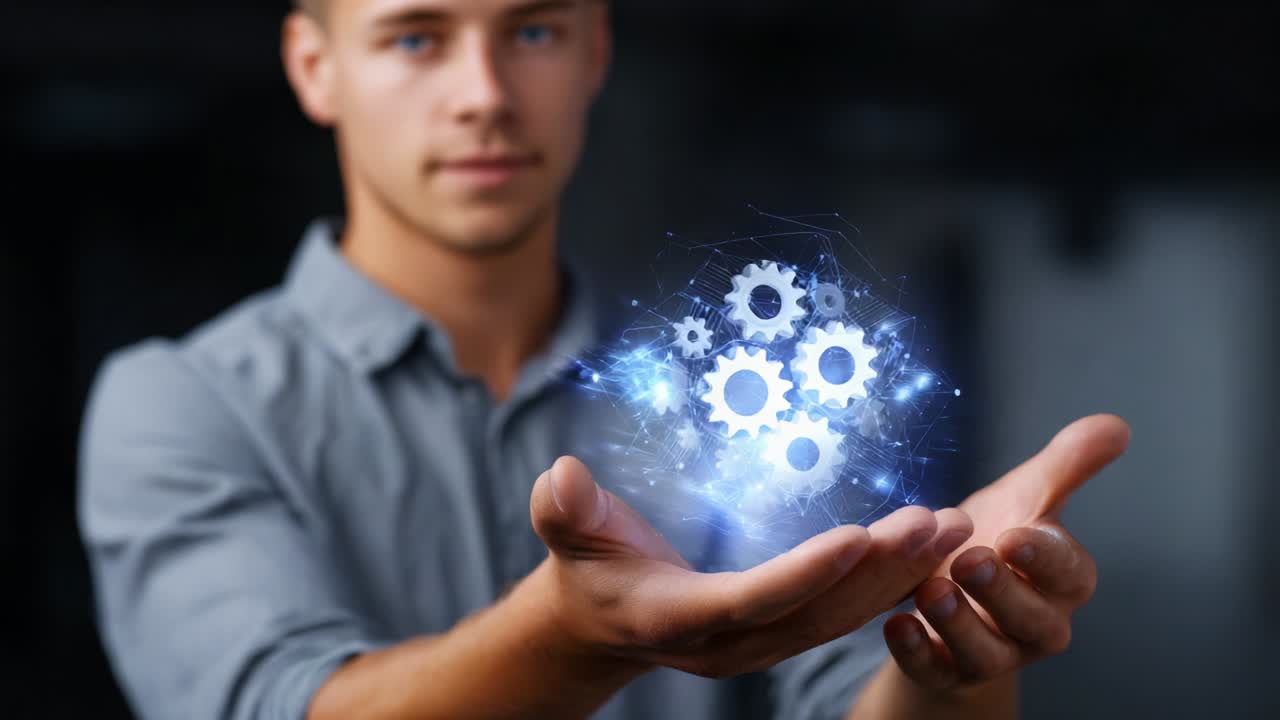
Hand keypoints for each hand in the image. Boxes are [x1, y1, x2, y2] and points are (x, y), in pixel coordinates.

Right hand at [529, 456, 975, 678]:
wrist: (597, 624)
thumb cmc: (584, 570)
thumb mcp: (567, 535)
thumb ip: (564, 510)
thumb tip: (561, 477)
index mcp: (681, 618)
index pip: (754, 598)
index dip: (807, 571)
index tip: (861, 532)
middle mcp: (731, 644)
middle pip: (817, 612)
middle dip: (881, 571)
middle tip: (936, 521)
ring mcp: (759, 644)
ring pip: (840, 618)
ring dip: (898, 577)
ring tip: (951, 528)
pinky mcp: (778, 633)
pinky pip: (841, 614)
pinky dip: (886, 585)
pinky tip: (925, 550)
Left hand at [882, 414, 1130, 690]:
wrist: (947, 587)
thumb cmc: (995, 537)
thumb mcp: (1026, 496)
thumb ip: (1067, 465)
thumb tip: (1116, 425)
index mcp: (1060, 580)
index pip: (1069, 573)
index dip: (1046, 557)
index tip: (1017, 534)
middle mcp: (1033, 624)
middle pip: (1032, 620)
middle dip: (1002, 591)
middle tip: (971, 560)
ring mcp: (991, 653)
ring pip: (985, 653)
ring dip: (958, 623)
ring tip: (931, 589)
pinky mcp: (946, 671)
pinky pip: (934, 671)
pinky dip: (916, 652)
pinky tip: (894, 624)